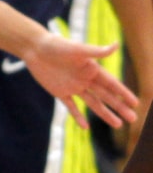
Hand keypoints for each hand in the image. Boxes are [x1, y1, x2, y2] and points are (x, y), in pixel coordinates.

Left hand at [23, 34, 137, 127]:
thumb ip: (97, 51)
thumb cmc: (57, 45)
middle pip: (106, 96)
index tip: (136, 103)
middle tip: (133, 119)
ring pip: (93, 103)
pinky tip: (85, 127)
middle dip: (119, 107)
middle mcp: (85, 79)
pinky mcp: (59, 92)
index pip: (112, 84)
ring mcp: (73, 87)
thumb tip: (117, 45)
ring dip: (105, 114)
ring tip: (118, 124)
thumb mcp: (78, 49)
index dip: (124, 94)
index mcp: (92, 69)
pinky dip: (78, 117)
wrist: (35, 48)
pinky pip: (71, 107)